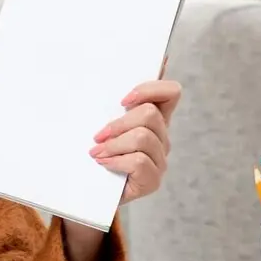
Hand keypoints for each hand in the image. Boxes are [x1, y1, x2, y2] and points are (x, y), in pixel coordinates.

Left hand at [89, 58, 180, 204]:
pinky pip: (139, 161)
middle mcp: (161, 138)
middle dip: (118, 123)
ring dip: (114, 144)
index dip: (150, 89)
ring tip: (96, 151)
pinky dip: (116, 160)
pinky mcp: (152, 181)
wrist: (88, 191)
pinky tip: (103, 164)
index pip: (171, 93)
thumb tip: (116, 68)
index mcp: (154, 119)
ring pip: (143, 137)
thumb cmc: (96, 152)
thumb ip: (110, 102)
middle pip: (150, 115)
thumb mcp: (102, 123)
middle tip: (97, 135)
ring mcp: (159, 160)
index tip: (123, 100)